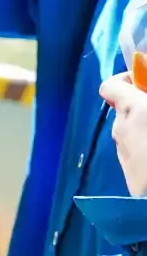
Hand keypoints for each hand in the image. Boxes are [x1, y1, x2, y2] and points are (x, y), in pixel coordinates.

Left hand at [100, 73, 146, 195]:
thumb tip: (145, 91)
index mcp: (134, 109)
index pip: (111, 86)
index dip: (126, 79)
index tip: (146, 81)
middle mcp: (122, 129)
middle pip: (127, 109)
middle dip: (146, 106)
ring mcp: (124, 154)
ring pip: (133, 133)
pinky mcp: (131, 176)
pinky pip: (138, 153)